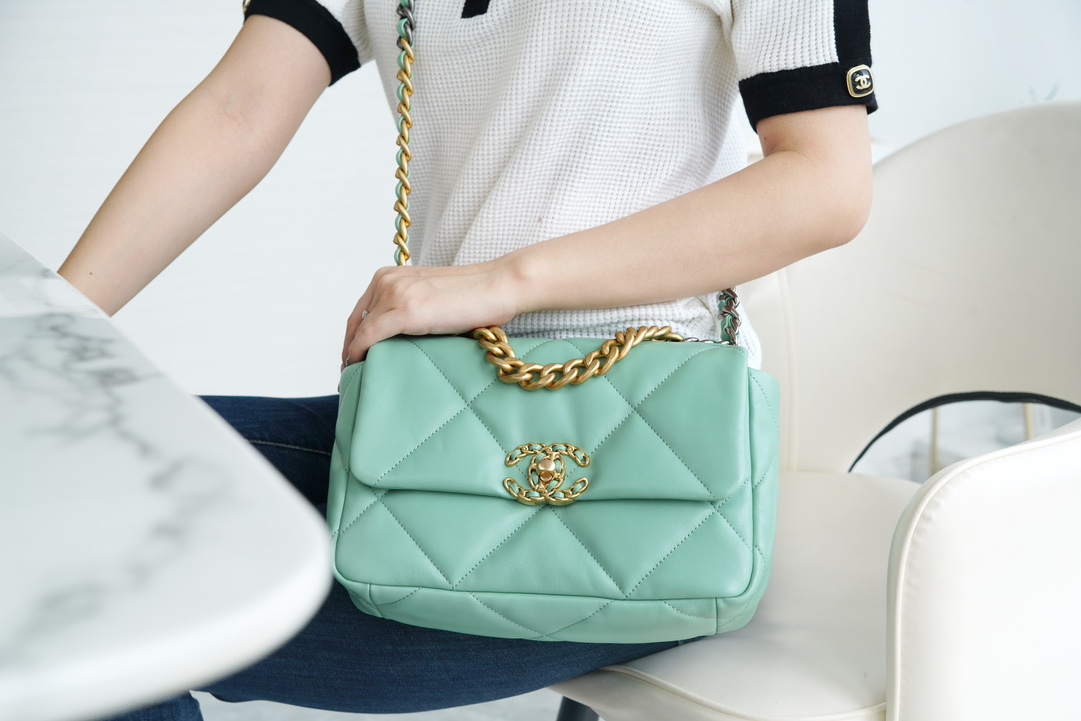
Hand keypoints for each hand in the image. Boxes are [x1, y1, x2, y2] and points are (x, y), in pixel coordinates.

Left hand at [341, 261, 519, 367]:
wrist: (499, 286)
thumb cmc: (475, 298)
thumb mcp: (431, 300)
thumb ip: (410, 312)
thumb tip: (397, 343)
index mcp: (391, 275)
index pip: (361, 312)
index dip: (352, 338)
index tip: (352, 360)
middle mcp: (387, 281)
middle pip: (355, 322)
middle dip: (349, 350)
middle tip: (349, 374)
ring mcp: (395, 293)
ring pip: (359, 332)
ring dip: (353, 357)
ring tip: (355, 379)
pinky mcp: (406, 310)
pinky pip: (370, 337)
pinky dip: (359, 354)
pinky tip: (359, 369)